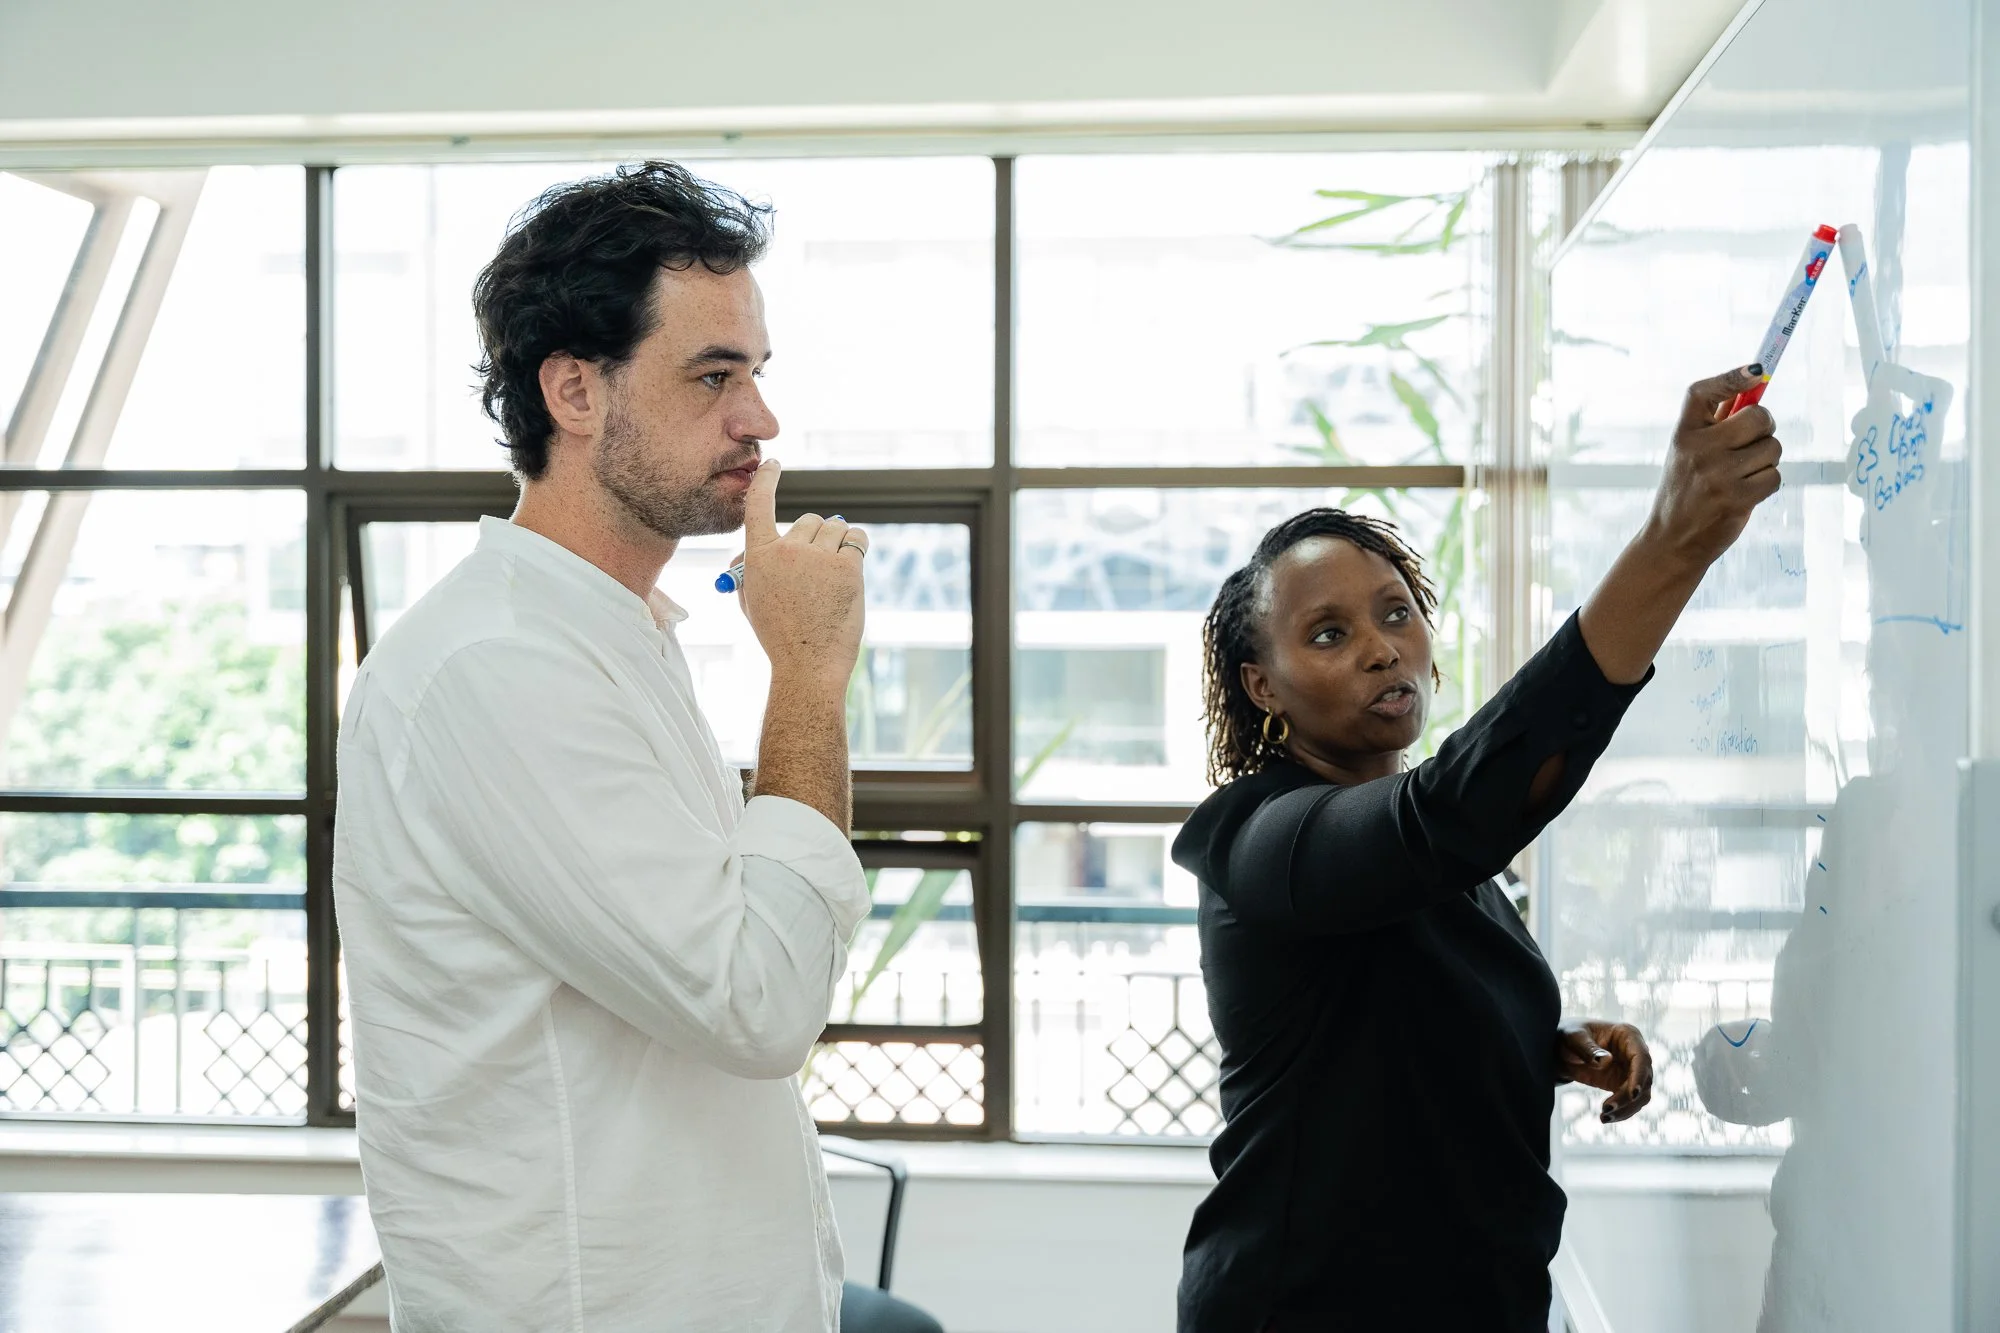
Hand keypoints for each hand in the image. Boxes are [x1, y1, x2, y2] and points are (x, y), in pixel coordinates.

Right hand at [737, 460, 867, 692]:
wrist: (808, 664)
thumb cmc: (779, 635)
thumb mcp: (751, 600)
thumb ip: (750, 568)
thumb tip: (754, 546)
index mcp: (759, 556)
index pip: (759, 505)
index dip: (766, 481)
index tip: (774, 465)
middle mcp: (787, 550)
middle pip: (809, 520)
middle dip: (815, 537)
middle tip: (816, 567)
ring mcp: (818, 558)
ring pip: (835, 528)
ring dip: (837, 543)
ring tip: (831, 576)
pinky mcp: (847, 567)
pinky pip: (858, 539)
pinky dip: (858, 546)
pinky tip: (851, 566)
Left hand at [1557, 1020, 1653, 1123]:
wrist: (1561, 1048)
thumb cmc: (1568, 1035)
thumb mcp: (1573, 1037)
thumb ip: (1588, 1048)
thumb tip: (1606, 1061)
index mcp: (1628, 1035)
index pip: (1641, 1057)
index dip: (1639, 1076)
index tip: (1632, 1093)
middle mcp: (1634, 1053)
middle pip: (1644, 1080)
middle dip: (1628, 1097)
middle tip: (1607, 1108)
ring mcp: (1632, 1070)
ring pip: (1641, 1095)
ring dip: (1626, 1109)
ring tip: (1604, 1117)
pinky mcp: (1624, 1085)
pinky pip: (1631, 1102)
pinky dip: (1622, 1112)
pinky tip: (1605, 1118)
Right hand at [1643, 365, 1784, 569]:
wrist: (1672, 540)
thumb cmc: (1686, 491)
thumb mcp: (1687, 452)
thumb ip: (1716, 422)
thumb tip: (1753, 383)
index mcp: (1684, 433)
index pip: (1703, 391)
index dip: (1733, 376)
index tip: (1757, 371)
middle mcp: (1698, 450)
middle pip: (1759, 418)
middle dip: (1765, 430)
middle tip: (1753, 443)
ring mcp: (1717, 474)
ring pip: (1772, 449)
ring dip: (1766, 461)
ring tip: (1743, 475)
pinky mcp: (1736, 498)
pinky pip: (1774, 476)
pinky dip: (1767, 484)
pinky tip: (1747, 492)